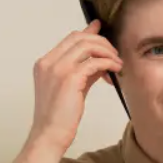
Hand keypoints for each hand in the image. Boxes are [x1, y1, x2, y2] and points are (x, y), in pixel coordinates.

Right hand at [29, 20, 123, 152]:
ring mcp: (57, 69)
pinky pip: (94, 62)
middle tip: (114, 52)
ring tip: (117, 63)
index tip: (99, 28)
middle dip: (101, 41)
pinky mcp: (69, 78)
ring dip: (106, 51)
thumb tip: (101, 60)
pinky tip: (115, 70)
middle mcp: (49, 63)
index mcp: (45, 64)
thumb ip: (83, 71)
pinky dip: (107, 63)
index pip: (69, 39)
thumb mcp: (71, 88)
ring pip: (87, 45)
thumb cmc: (59, 117)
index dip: (87, 32)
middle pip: (79, 37)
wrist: (49, 135)